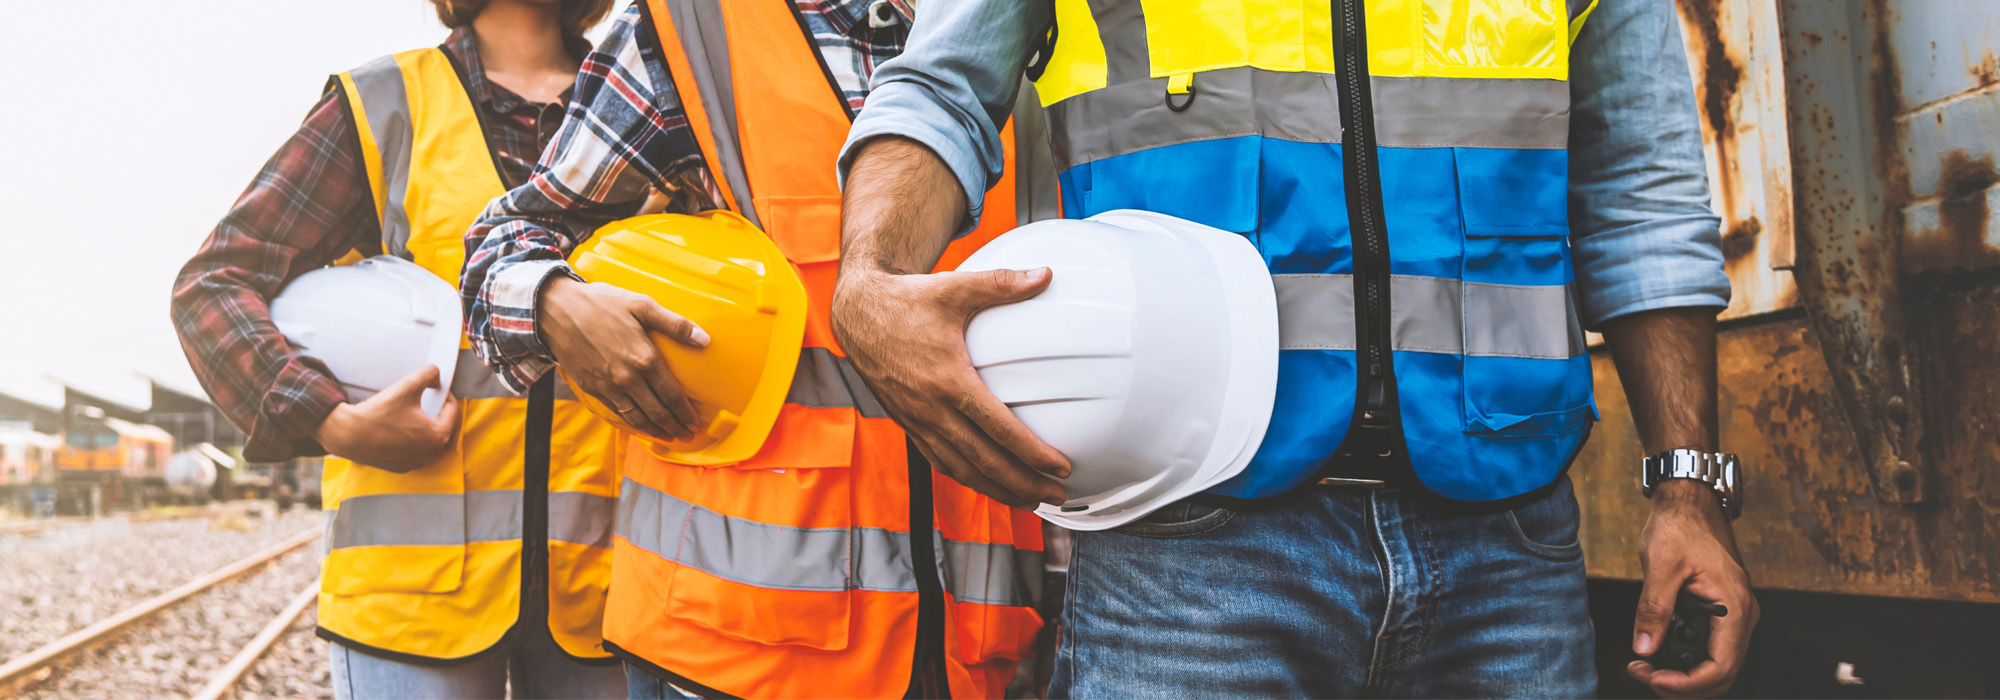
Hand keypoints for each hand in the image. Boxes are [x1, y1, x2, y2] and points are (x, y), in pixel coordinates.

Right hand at [314, 365, 460, 471]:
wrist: (347, 434)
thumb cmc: (376, 414)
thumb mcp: (407, 386)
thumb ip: (428, 375)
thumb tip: (436, 375)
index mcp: (438, 437)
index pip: (452, 412)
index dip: (446, 397)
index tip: (437, 390)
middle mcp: (430, 455)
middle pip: (443, 428)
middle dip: (438, 413)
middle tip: (427, 401)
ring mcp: (416, 463)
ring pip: (430, 442)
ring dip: (426, 428)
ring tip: (413, 414)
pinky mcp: (401, 467)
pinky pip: (415, 452)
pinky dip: (413, 441)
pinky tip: (401, 430)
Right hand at [539, 275, 708, 441]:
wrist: (557, 310)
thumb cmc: (601, 303)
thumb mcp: (642, 305)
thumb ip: (675, 325)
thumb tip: (704, 339)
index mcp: (644, 358)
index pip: (671, 395)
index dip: (685, 413)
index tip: (695, 424)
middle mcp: (627, 378)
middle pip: (657, 412)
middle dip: (675, 428)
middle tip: (686, 437)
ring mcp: (608, 385)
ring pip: (636, 418)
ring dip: (655, 431)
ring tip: (668, 437)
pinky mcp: (592, 388)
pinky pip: (616, 412)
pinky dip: (631, 424)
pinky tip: (639, 425)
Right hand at [831, 266, 1070, 507]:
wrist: (857, 313)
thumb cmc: (907, 300)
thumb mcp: (955, 288)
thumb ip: (1002, 284)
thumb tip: (1046, 274)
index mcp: (948, 380)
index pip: (998, 429)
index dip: (1033, 453)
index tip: (1062, 466)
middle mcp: (932, 409)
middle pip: (985, 462)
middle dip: (1024, 484)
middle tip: (1058, 495)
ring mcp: (918, 421)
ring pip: (962, 470)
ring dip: (998, 490)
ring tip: (1030, 500)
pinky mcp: (908, 424)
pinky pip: (941, 462)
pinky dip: (968, 479)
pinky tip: (988, 485)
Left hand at [1627, 479, 1759, 697]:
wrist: (1689, 504)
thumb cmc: (1679, 527)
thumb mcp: (1661, 565)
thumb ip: (1654, 608)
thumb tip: (1645, 647)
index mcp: (1734, 606)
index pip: (1720, 667)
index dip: (1686, 683)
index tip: (1652, 677)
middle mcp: (1742, 616)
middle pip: (1723, 675)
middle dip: (1684, 685)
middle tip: (1644, 674)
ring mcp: (1736, 615)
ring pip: (1720, 666)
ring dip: (1687, 677)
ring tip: (1648, 669)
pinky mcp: (1724, 613)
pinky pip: (1714, 650)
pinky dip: (1690, 662)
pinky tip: (1661, 655)